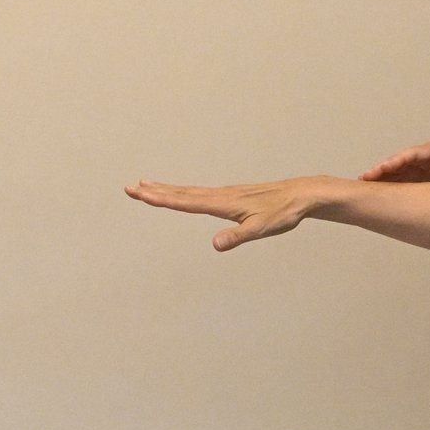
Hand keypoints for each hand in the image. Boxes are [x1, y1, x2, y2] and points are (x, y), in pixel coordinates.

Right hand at [126, 177, 324, 250]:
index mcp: (222, 203)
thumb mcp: (260, 229)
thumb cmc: (282, 213)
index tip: (140, 194)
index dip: (162, 199)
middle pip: (180, 194)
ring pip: (188, 191)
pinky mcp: (230, 195)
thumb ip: (237, 237)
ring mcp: (224, 194)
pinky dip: (182, 190)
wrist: (299, 195)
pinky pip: (199, 192)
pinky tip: (179, 192)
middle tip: (129, 188)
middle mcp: (219, 195)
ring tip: (144, 185)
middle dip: (154, 192)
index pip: (185, 202)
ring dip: (164, 189)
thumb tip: (215, 245)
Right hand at [358, 138, 429, 181]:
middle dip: (380, 170)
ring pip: (395, 171)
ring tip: (362, 186)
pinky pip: (399, 178)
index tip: (382, 168)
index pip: (410, 155)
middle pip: (397, 162)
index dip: (395, 161)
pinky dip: (387, 184)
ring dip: (379, 178)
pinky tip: (375, 192)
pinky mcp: (416, 174)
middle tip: (363, 179)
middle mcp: (420, 157)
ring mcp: (417, 165)